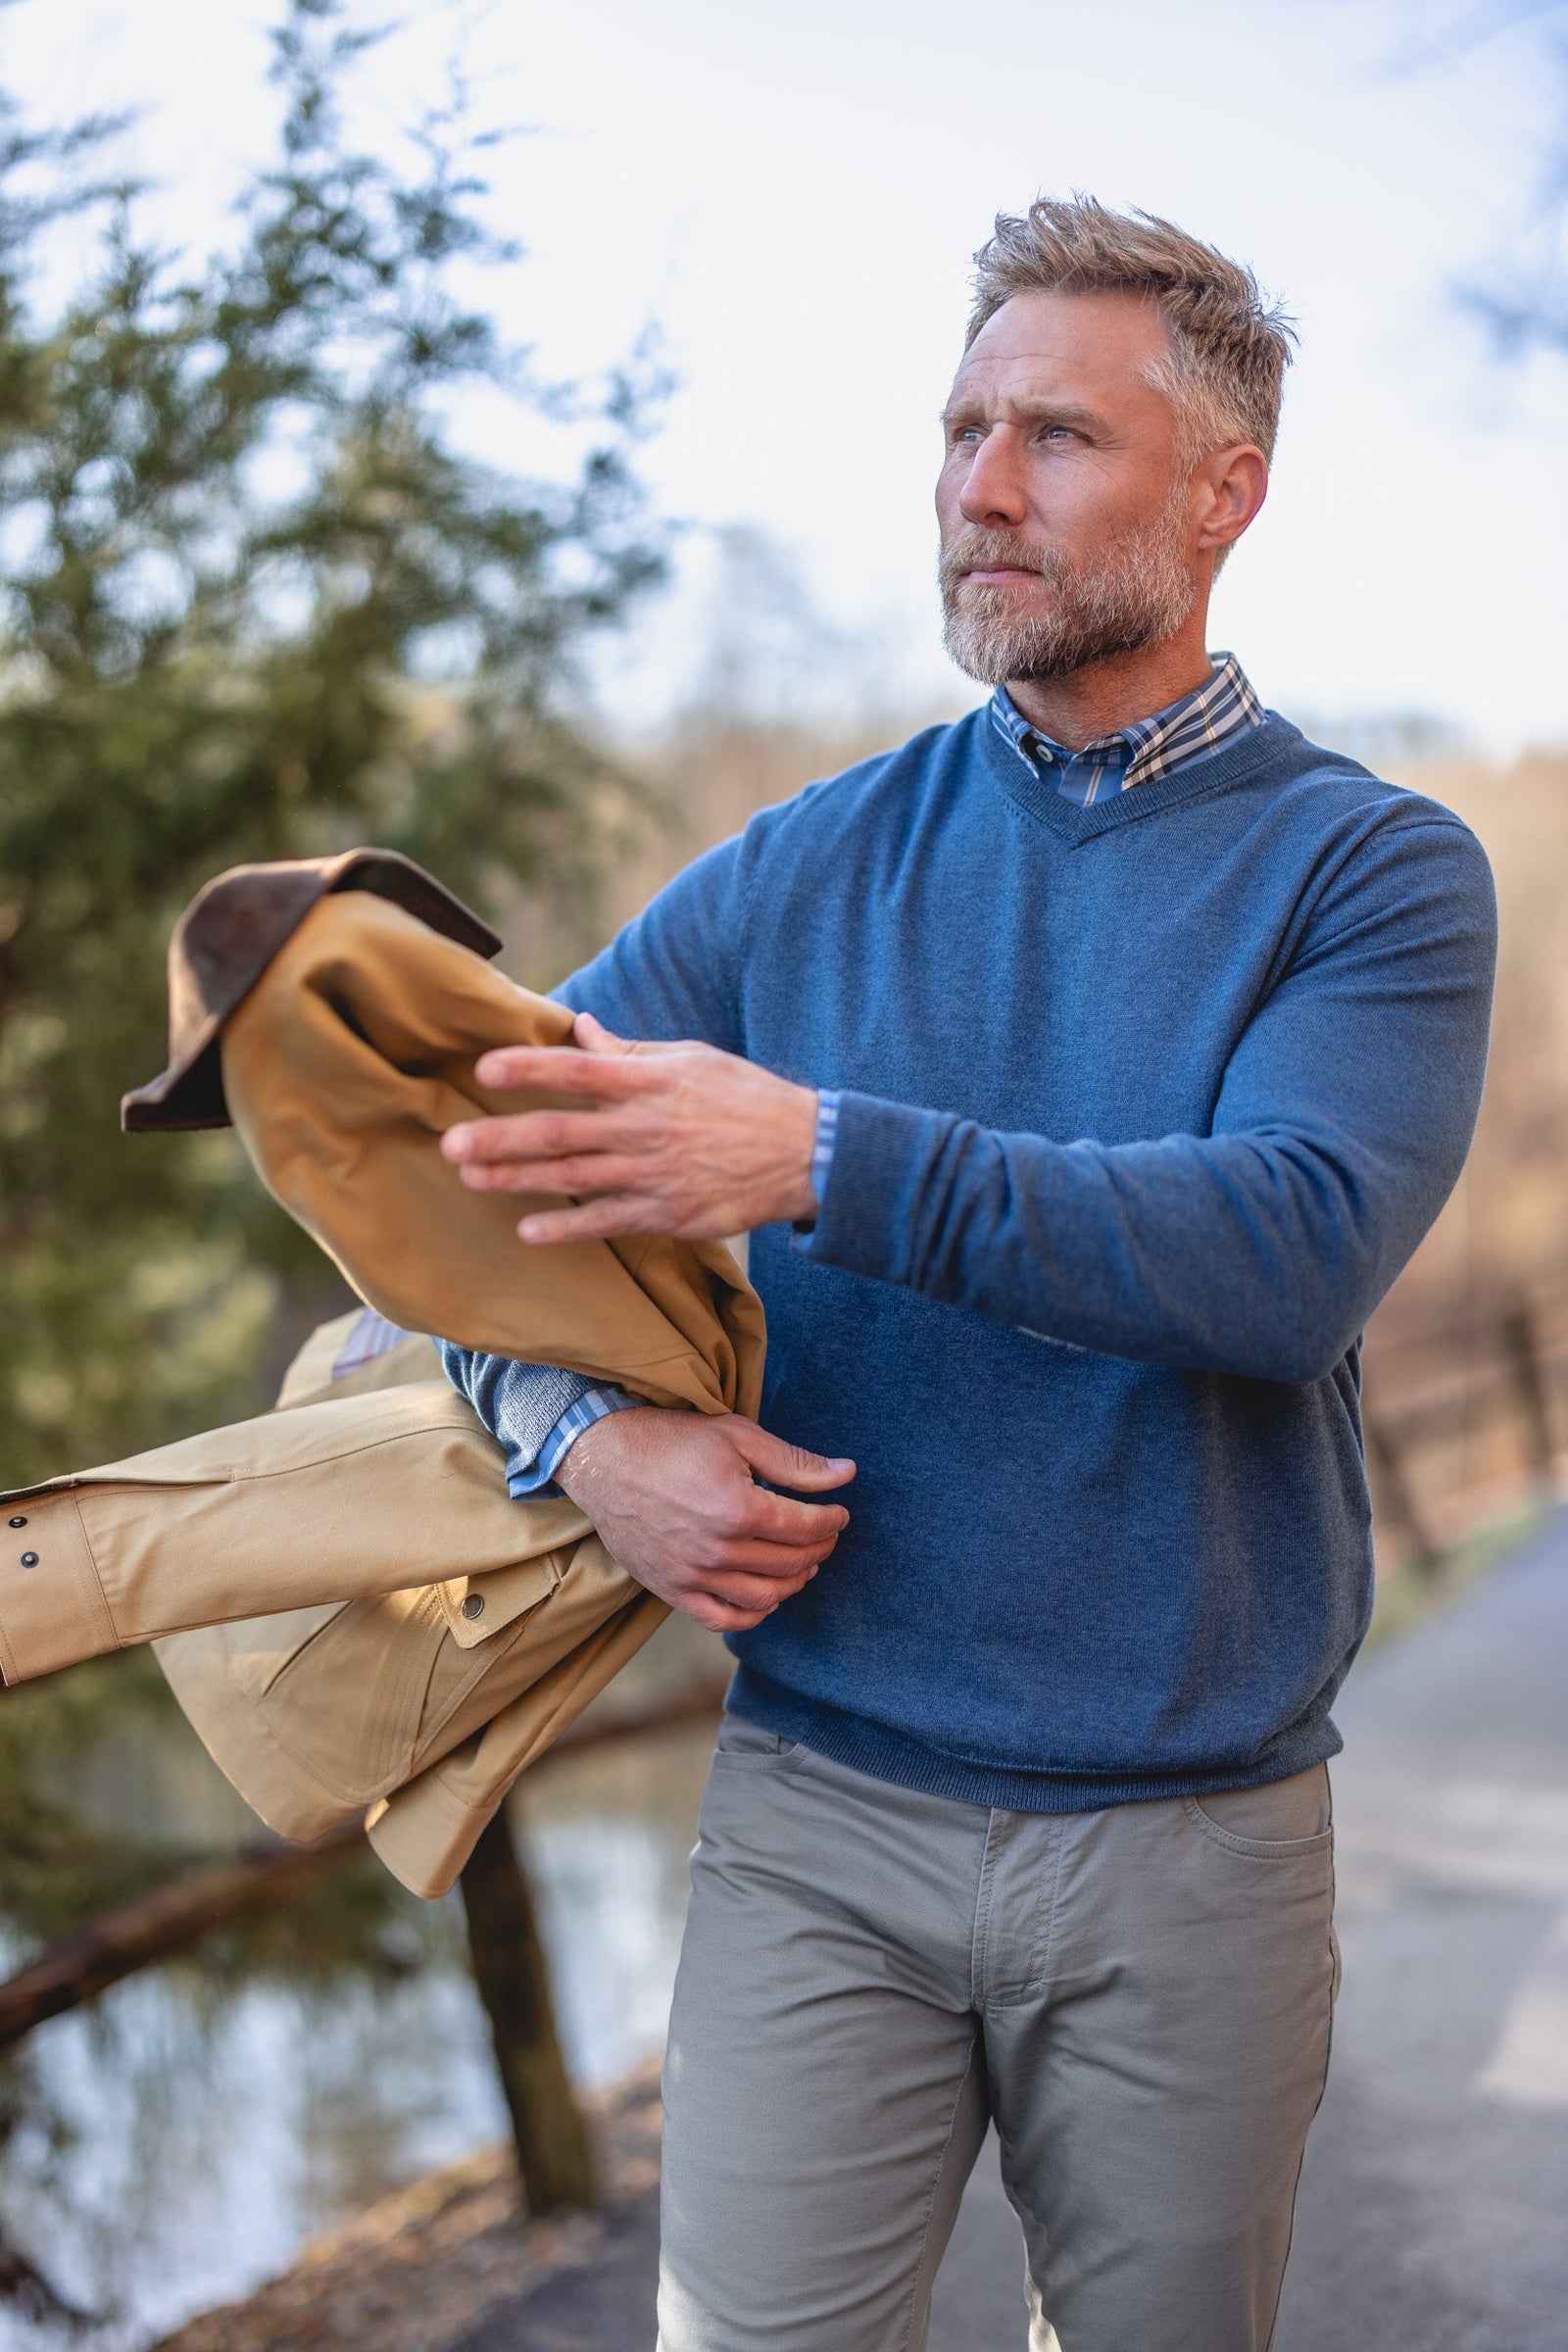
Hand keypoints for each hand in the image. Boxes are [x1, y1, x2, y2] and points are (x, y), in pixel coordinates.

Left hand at [439, 1011, 819, 1244]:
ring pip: (573, 1179)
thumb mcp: (691, 1060)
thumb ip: (629, 1051)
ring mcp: (655, 1175)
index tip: (484, 1071)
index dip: (528, 1070)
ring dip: (518, 1180)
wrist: (805, 1153)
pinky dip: (567, 1228)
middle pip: (560, 1133)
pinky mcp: (669, 1214)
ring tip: (472, 1178)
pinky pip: (608, 1222)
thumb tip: (580, 1028)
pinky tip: (528, 1229)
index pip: (578, 1072)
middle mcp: (645, 1129)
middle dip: (501, 1139)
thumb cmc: (745, 1098)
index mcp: (650, 1082)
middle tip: (450, 1144)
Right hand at [556, 1407, 854, 1633]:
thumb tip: (847, 1473)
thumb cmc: (671, 1440)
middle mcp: (718, 1550)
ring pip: (766, 1597)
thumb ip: (795, 1462)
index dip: (832, 1521)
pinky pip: (724, 1619)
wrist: (603, 1460)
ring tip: (801, 1564)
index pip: (807, 1528)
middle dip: (819, 1549)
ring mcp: (694, 1576)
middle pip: (792, 1563)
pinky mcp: (673, 1591)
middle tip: (824, 1535)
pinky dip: (754, 1613)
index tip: (839, 1513)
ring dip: (794, 1582)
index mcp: (739, 1509)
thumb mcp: (738, 1436)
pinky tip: (765, 1594)